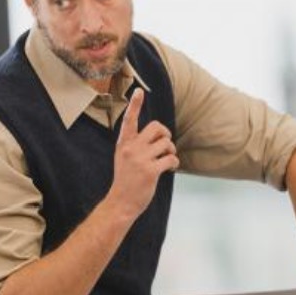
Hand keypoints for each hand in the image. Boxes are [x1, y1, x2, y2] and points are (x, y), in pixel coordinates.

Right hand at [107, 89, 179, 219]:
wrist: (121, 203)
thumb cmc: (126, 180)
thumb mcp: (124, 157)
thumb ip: (136, 145)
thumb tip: (158, 135)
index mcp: (124, 144)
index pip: (129, 120)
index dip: (135, 104)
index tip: (139, 91)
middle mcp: (131, 148)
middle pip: (157, 128)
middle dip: (166, 134)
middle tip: (166, 145)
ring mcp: (140, 159)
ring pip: (167, 143)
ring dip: (171, 151)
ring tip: (167, 160)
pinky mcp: (151, 171)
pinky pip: (171, 159)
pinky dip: (174, 163)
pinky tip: (170, 168)